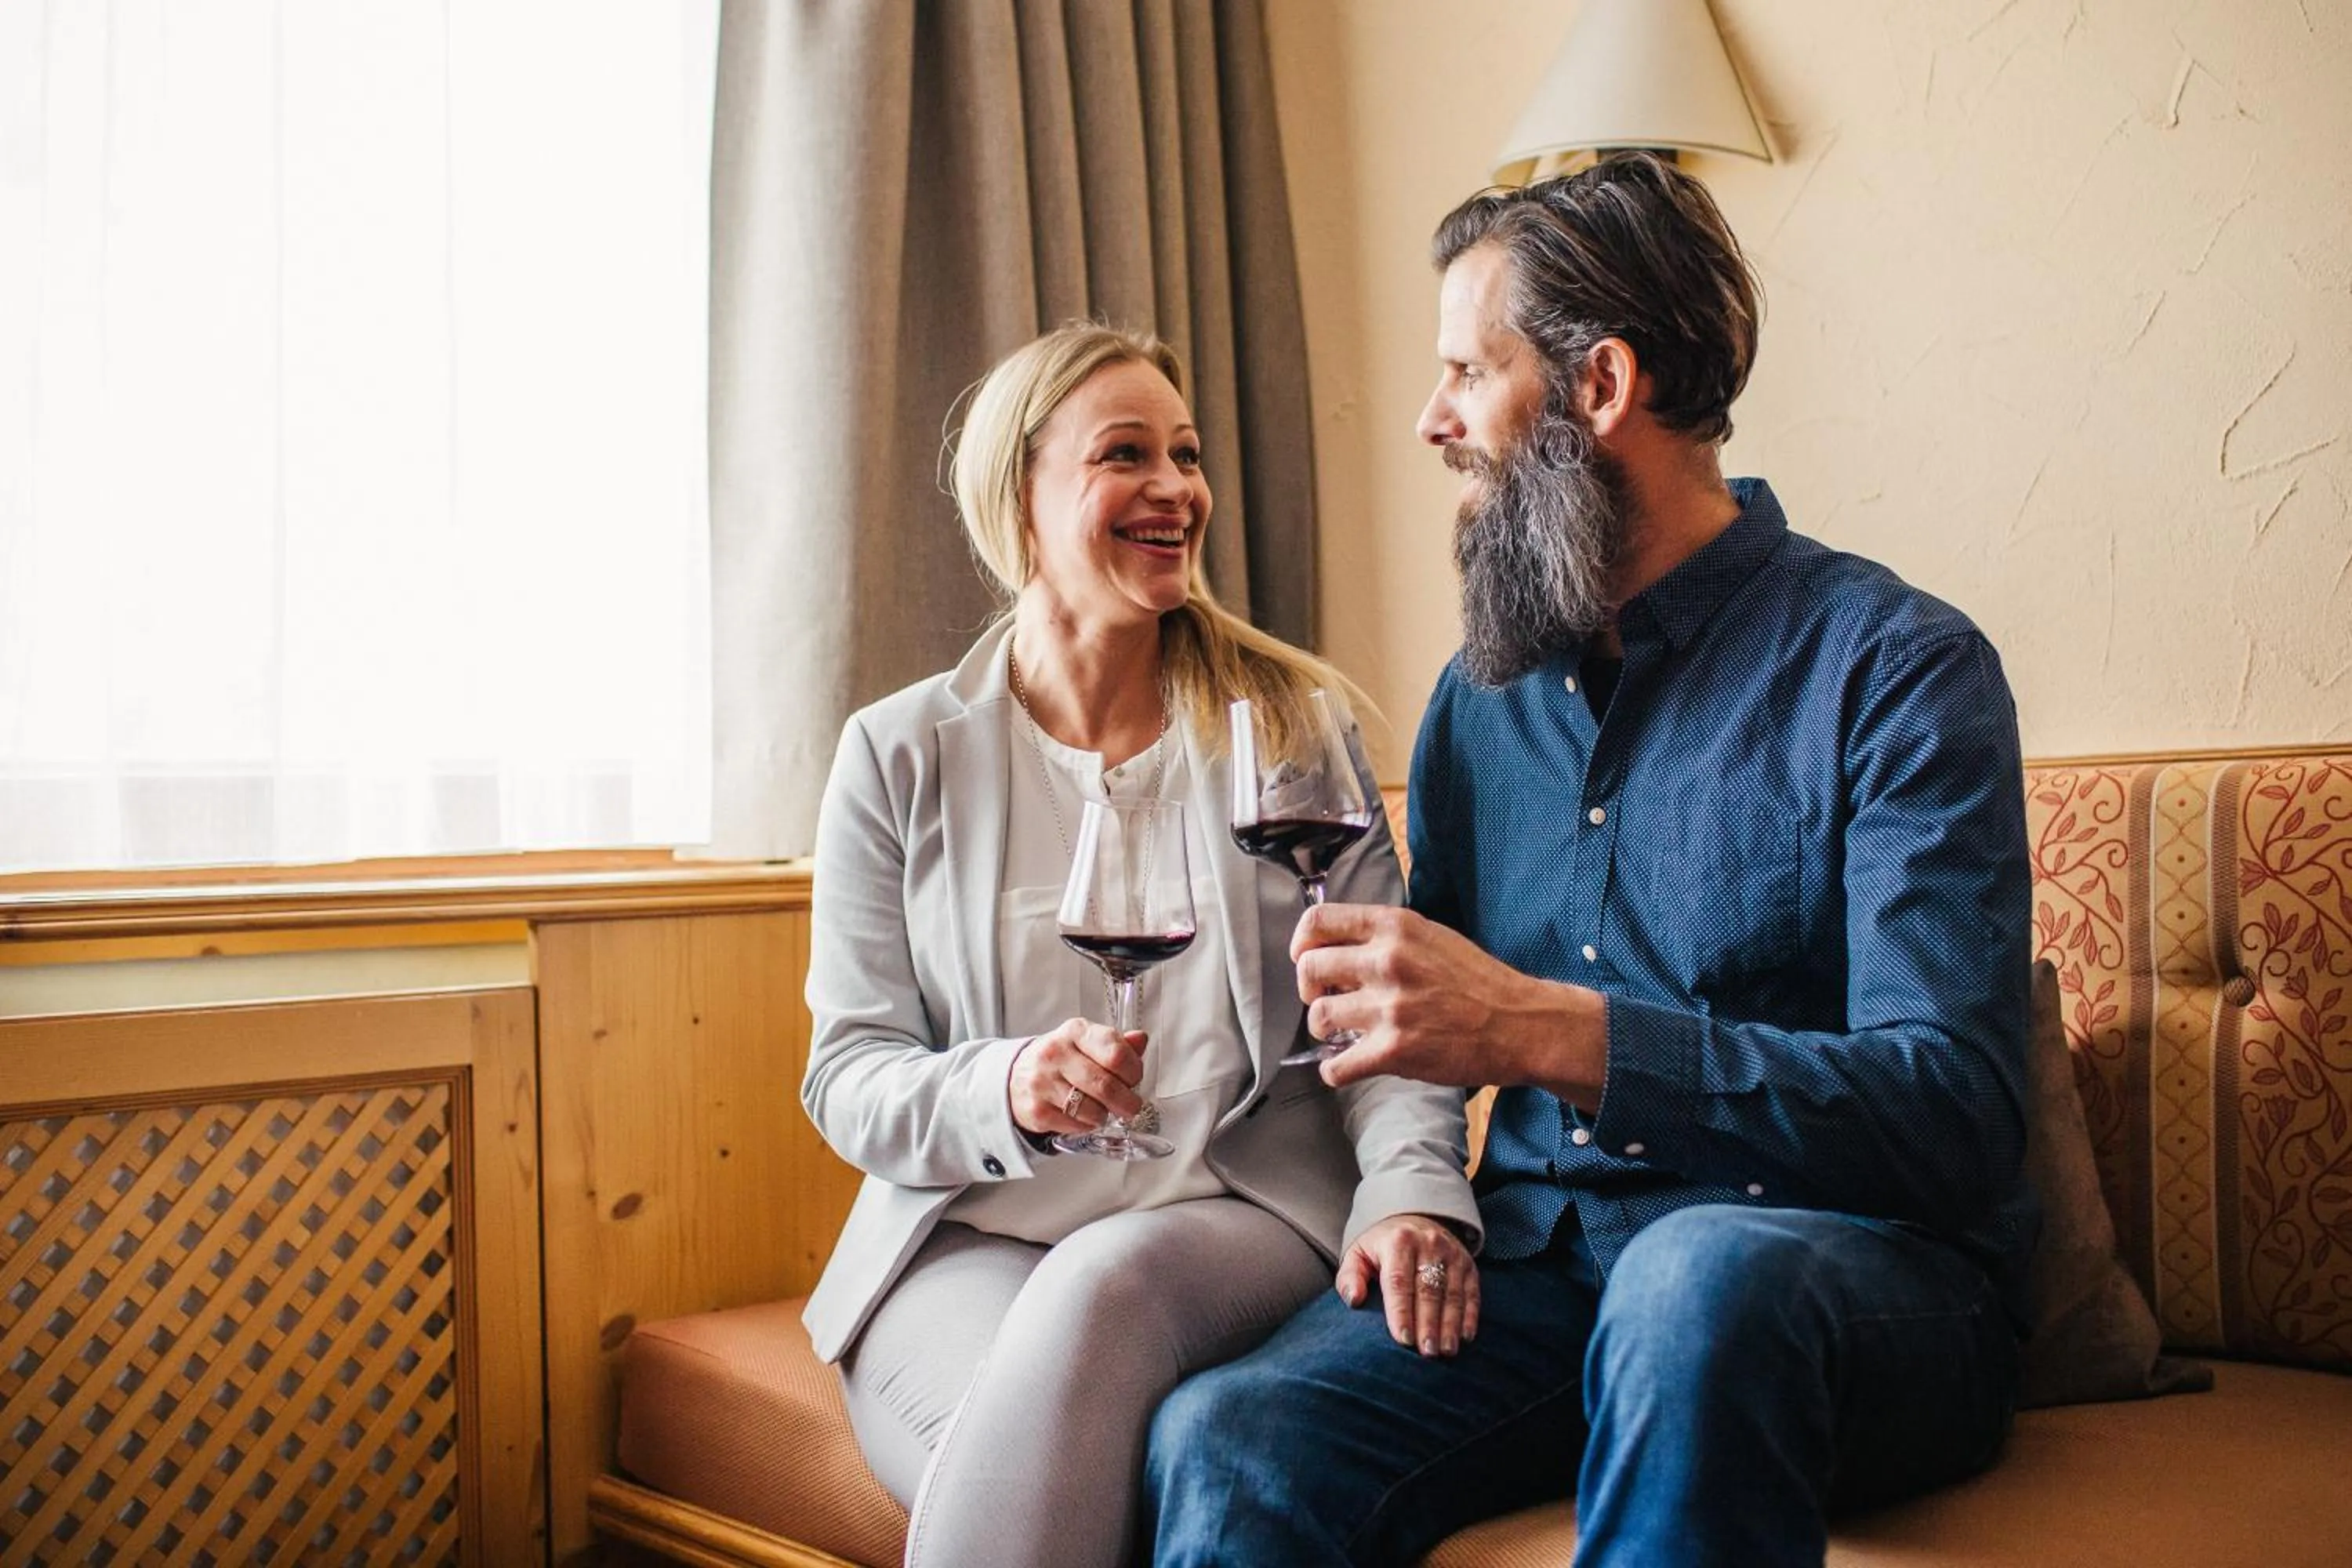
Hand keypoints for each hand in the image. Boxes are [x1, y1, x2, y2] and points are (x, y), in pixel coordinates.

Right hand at [1010, 1018, 1146, 1136]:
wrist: (1015, 1076)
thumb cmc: (1060, 1059)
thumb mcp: (1087, 1043)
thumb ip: (1117, 1044)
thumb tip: (1140, 1040)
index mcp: (1075, 1032)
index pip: (1115, 1052)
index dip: (1133, 1070)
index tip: (1135, 1078)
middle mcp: (1056, 1054)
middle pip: (1106, 1085)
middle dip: (1127, 1102)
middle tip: (1131, 1107)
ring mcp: (1043, 1083)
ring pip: (1093, 1110)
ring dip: (1105, 1115)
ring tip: (1102, 1109)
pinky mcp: (1037, 1110)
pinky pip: (1076, 1126)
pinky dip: (1087, 1125)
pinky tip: (1082, 1116)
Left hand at [1291, 903, 1605, 1103]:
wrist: (1519, 1024)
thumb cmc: (1478, 981)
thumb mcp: (1431, 936)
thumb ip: (1386, 937)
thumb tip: (1338, 947)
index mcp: (1394, 927)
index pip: (1318, 922)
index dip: (1302, 943)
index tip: (1306, 958)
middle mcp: (1387, 961)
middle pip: (1310, 968)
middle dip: (1309, 988)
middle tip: (1326, 1000)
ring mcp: (1389, 1007)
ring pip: (1319, 1017)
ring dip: (1323, 1030)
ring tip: (1342, 1034)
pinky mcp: (1394, 1051)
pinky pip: (1335, 1066)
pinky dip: (1334, 1072)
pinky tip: (1346, 1067)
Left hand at [1338, 1214, 1478, 1356]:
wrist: (1413, 1222)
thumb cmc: (1381, 1248)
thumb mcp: (1358, 1255)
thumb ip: (1350, 1277)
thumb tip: (1354, 1299)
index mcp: (1398, 1241)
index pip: (1399, 1281)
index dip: (1401, 1312)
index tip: (1403, 1339)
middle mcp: (1428, 1243)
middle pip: (1428, 1290)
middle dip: (1428, 1324)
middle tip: (1427, 1352)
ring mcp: (1452, 1253)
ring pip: (1452, 1294)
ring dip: (1450, 1325)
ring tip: (1446, 1351)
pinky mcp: (1468, 1263)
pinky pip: (1471, 1292)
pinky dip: (1470, 1316)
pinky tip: (1465, 1337)